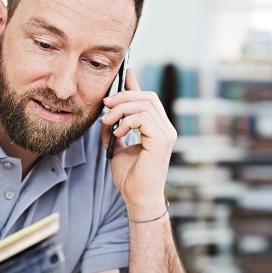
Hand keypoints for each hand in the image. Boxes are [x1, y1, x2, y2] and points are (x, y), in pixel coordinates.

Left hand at [100, 70, 175, 217]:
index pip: (148, 99)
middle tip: (105, 105)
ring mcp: (166, 133)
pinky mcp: (161, 140)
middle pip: (147, 96)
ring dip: (121, 109)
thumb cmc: (130, 177)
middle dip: (123, 96)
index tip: (123, 74)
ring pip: (144, 104)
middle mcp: (166, 128)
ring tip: (107, 121)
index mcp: (158, 128)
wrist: (137, 198)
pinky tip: (118, 132)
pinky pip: (143, 118)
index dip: (135, 85)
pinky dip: (126, 121)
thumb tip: (106, 113)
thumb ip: (115, 130)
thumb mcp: (117, 147)